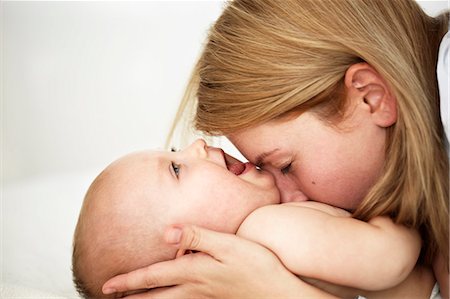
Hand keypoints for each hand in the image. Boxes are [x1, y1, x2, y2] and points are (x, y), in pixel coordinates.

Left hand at [102, 225, 326, 297]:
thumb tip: (167, 232)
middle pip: (155, 296)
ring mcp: (205, 297)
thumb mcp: (229, 245)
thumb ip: (197, 237)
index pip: (153, 277)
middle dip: (131, 296)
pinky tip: (171, 298)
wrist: (278, 293)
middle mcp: (195, 288)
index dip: (128, 281)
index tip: (107, 285)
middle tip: (111, 296)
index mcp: (194, 271)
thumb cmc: (257, 266)